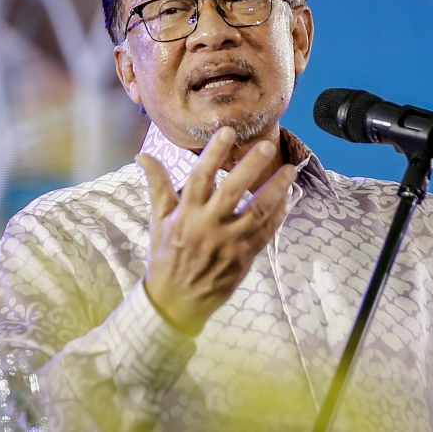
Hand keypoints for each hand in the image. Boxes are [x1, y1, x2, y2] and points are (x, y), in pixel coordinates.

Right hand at [136, 126, 297, 335]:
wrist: (175, 300)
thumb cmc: (166, 254)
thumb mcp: (158, 220)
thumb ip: (157, 186)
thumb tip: (142, 156)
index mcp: (185, 214)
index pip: (200, 177)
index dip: (213, 153)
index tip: (227, 131)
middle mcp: (206, 226)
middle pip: (232, 191)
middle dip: (250, 167)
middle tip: (267, 145)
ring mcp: (227, 243)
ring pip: (256, 212)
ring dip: (275, 190)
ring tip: (290, 170)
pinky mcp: (243, 258)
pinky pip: (265, 233)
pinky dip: (279, 216)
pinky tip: (289, 198)